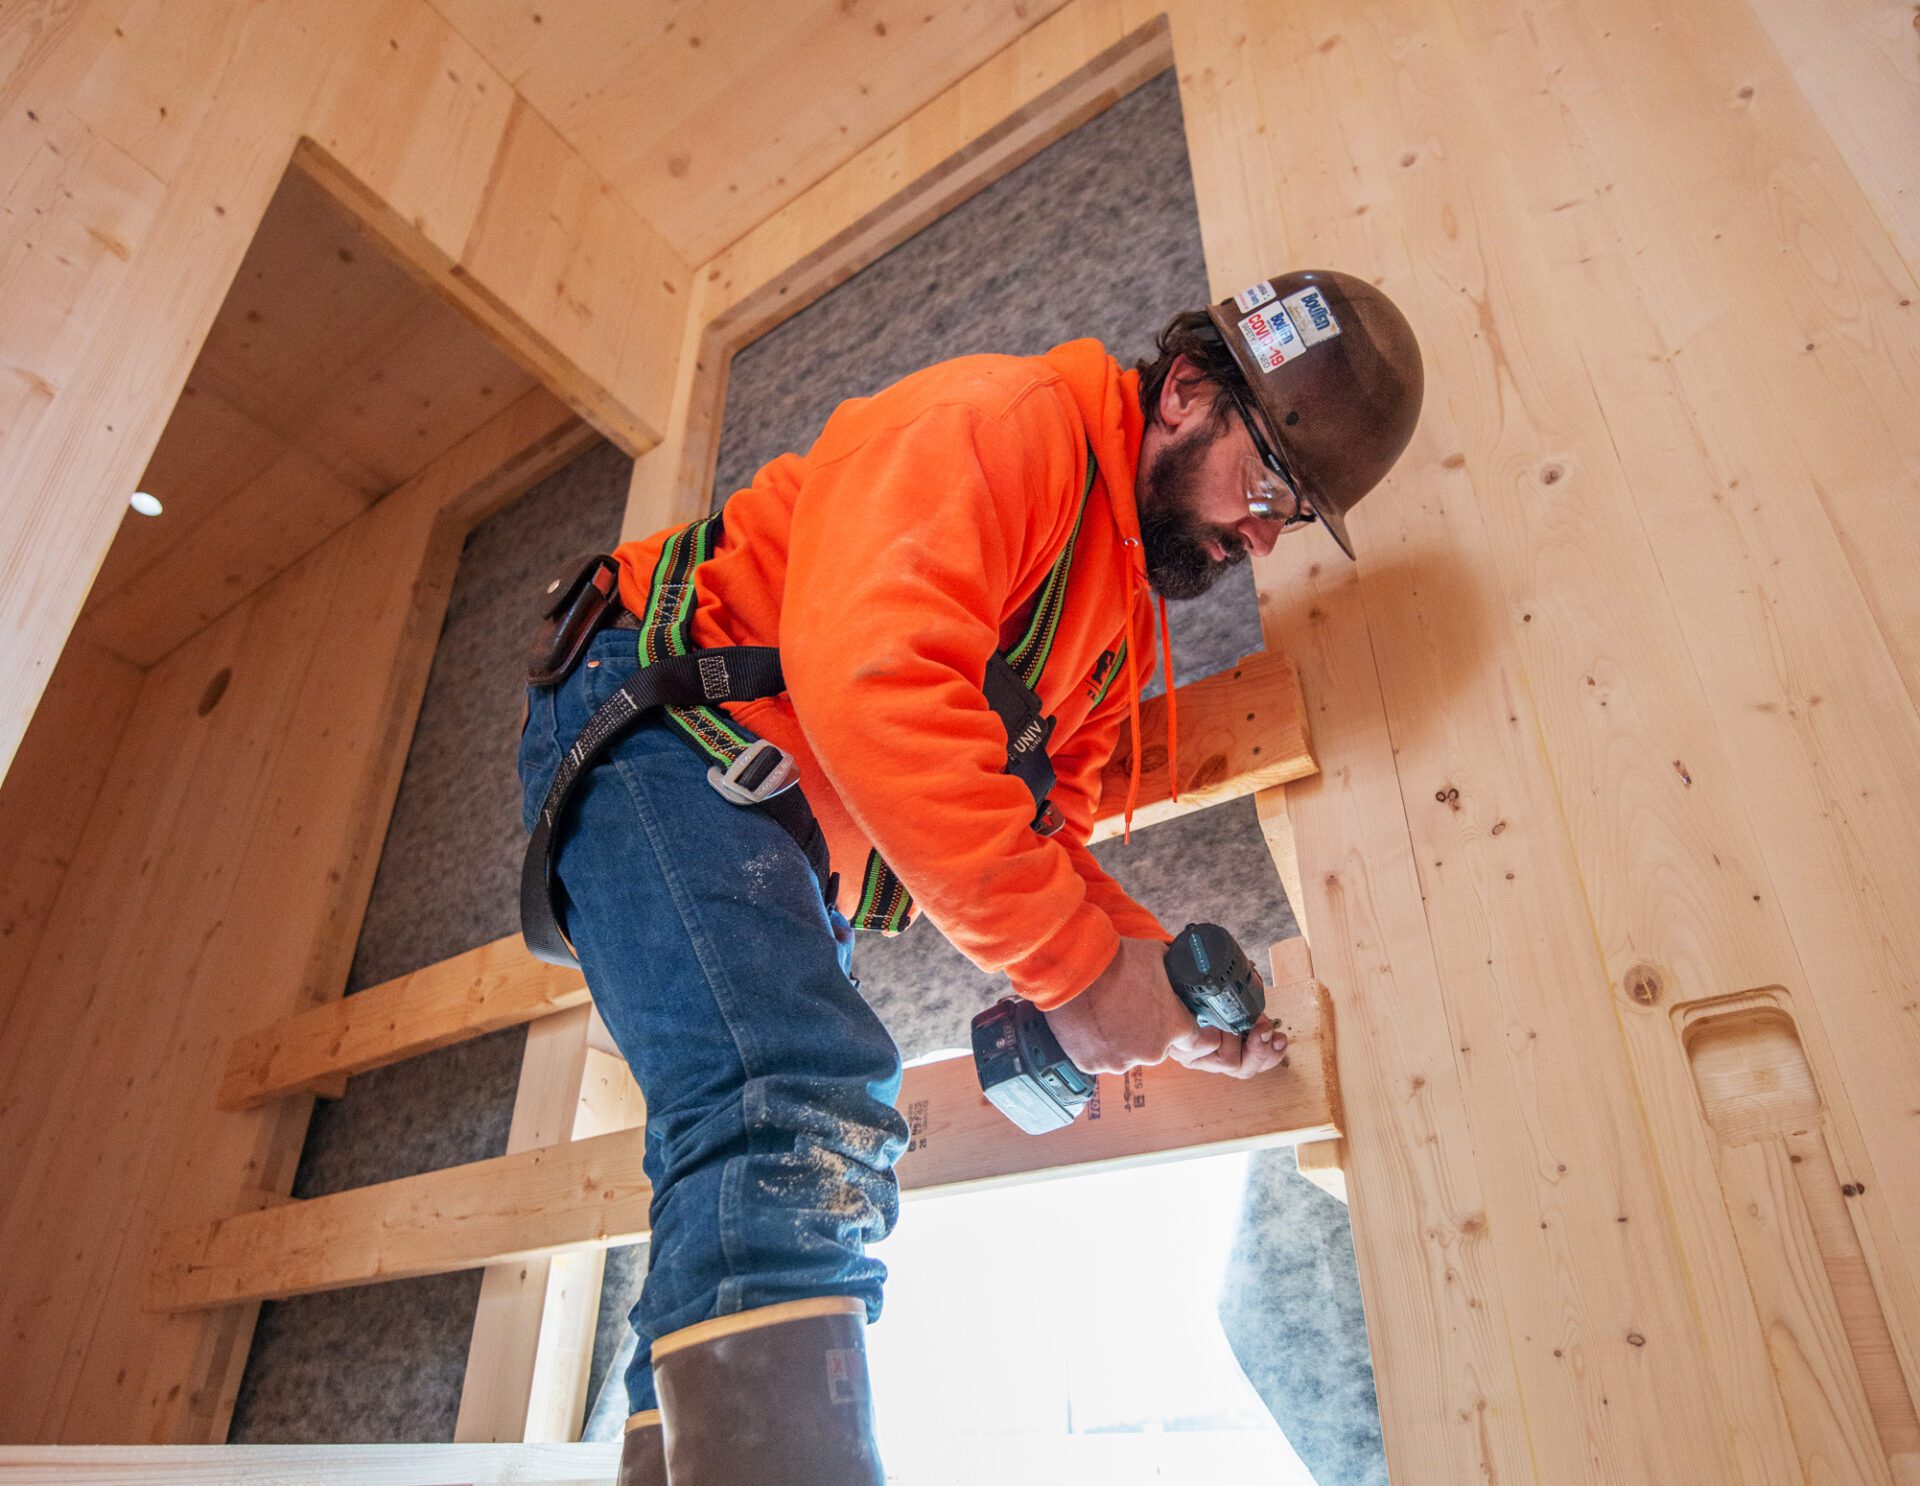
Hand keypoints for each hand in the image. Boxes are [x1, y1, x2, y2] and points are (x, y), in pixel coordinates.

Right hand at [1047, 938, 1288, 1077]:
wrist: (1072, 968)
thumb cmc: (1116, 959)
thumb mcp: (1158, 955)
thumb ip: (1176, 970)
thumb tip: (1184, 968)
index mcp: (1174, 1027)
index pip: (1200, 1042)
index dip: (1193, 1030)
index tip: (1184, 1022)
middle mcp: (1152, 1051)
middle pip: (1159, 1046)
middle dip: (1151, 1030)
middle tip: (1133, 1006)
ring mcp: (1121, 1061)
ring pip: (1129, 1054)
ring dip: (1123, 1039)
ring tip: (1107, 1013)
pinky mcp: (1092, 1066)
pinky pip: (1101, 1058)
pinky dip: (1098, 1045)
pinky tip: (1091, 1023)